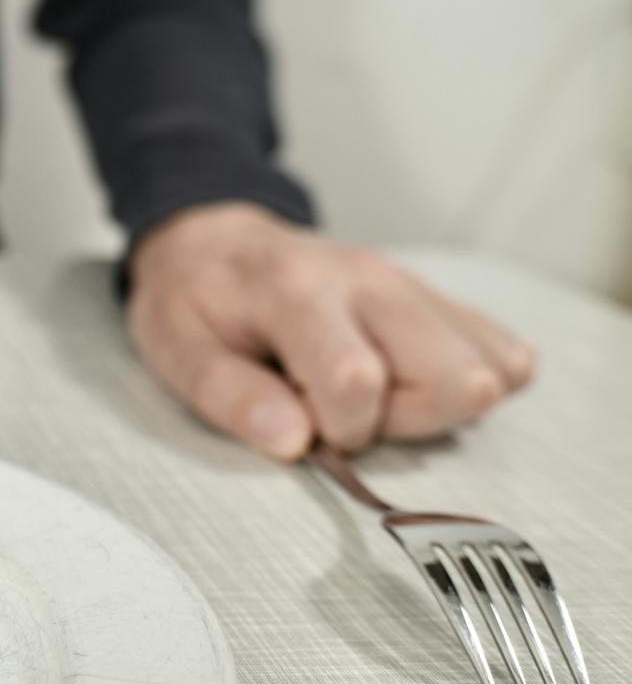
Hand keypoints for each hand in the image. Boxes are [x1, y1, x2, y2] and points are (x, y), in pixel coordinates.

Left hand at [126, 202, 534, 459]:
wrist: (217, 240)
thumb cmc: (194, 302)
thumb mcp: (178, 352)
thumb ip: (231, 397)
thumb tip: (294, 443)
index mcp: (298, 291)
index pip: (358, 380)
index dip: (336, 428)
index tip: (298, 422)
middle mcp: (372, 281)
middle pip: (454, 381)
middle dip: (400, 422)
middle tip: (335, 408)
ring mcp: (414, 286)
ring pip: (491, 373)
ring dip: (432, 406)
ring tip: (367, 391)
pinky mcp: (439, 298)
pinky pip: (504, 354)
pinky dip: (465, 384)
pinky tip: (406, 379)